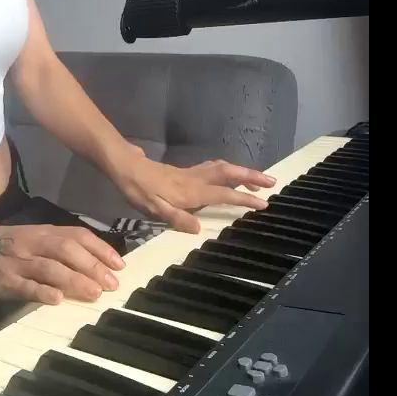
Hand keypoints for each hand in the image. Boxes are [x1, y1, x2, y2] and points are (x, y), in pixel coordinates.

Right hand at [0, 224, 124, 305]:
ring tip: (94, 293)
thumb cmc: (11, 245)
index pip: (77, 235)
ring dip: (74, 280)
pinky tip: (57, 299)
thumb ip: (62, 247)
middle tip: (111, 284)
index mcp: (44, 232)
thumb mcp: (36, 237)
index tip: (120, 265)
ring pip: (50, 267)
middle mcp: (34, 243)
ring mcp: (19, 261)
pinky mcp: (5, 280)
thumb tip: (99, 262)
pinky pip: (25, 285)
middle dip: (92, 266)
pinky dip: (42, 292)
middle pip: (67, 250)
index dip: (100, 249)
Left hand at [113, 146, 274, 232]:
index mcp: (191, 191)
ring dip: (240, 172)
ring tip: (256, 179)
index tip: (264, 204)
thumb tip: (198, 229)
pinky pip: (212, 168)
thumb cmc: (138, 189)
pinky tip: (226, 174)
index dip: (244, 199)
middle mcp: (194, 179)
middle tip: (272, 181)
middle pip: (228, 174)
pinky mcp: (183, 171)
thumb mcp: (153, 208)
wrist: (124, 166)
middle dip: (251, 177)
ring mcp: (190, 173)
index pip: (223, 194)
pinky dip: (226, 170)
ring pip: (221, 168)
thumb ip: (176, 218)